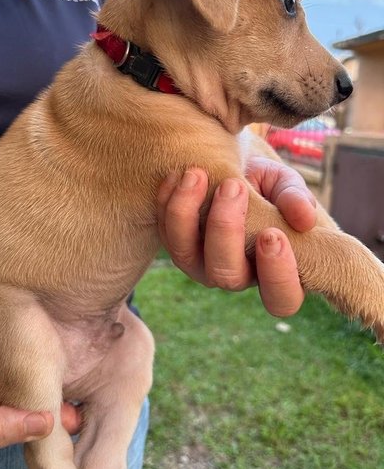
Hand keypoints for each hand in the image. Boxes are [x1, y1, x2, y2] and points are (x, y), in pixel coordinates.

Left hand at [157, 159, 316, 316]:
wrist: (237, 170)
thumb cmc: (271, 187)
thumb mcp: (287, 185)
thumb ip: (295, 197)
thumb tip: (304, 218)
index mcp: (275, 272)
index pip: (282, 297)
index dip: (277, 273)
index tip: (272, 233)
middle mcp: (236, 275)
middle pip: (226, 275)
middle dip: (225, 229)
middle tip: (233, 185)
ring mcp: (201, 264)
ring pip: (186, 257)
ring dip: (186, 214)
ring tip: (196, 175)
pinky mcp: (175, 244)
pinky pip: (163, 233)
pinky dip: (166, 203)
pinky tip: (176, 175)